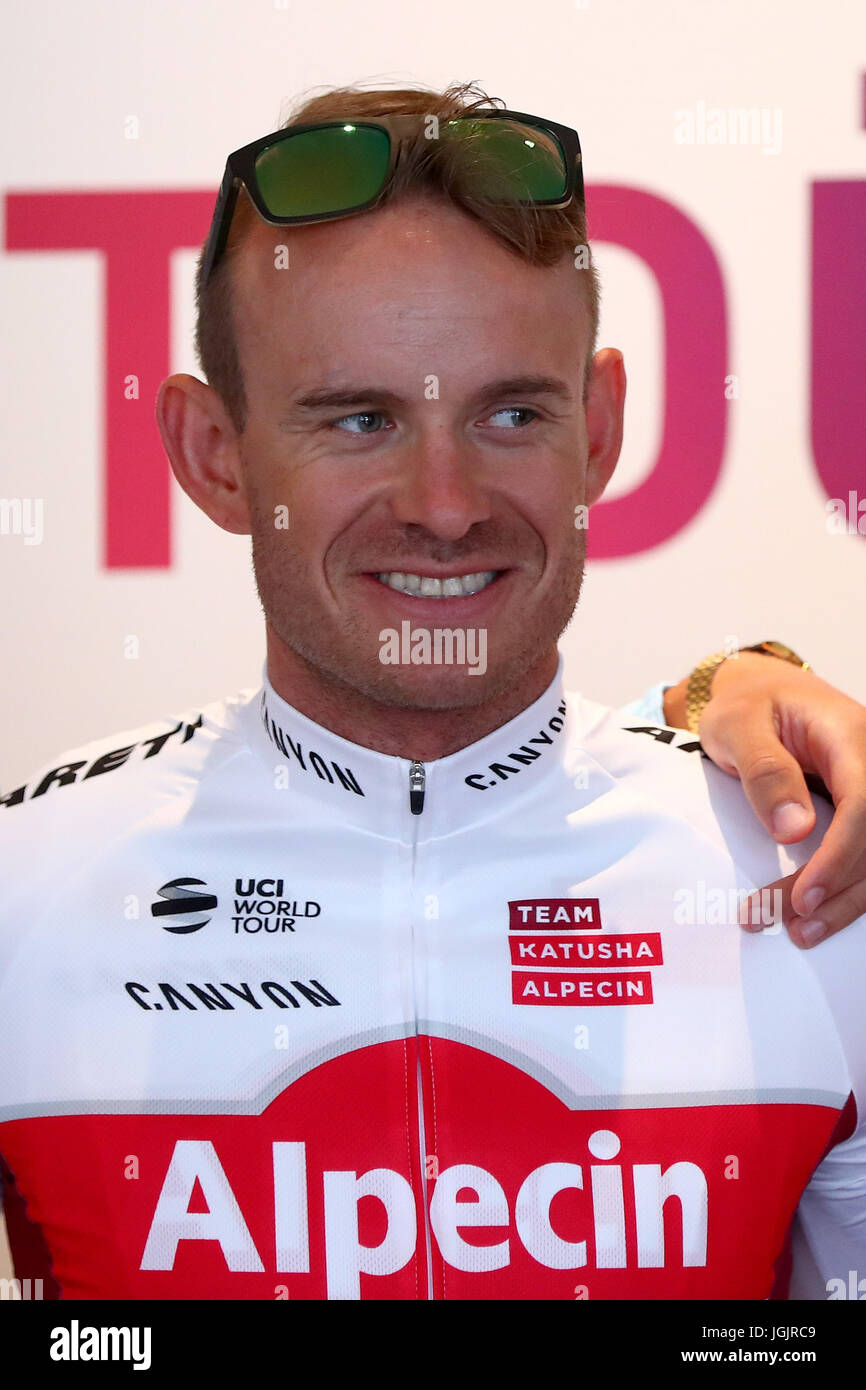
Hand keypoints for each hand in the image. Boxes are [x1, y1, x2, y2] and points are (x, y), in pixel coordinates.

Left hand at [664, 654, 865, 947]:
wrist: (762, 692)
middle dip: (838, 889)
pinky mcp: (865, 813)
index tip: (805, 896)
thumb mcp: (736, 724)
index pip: (864, 802)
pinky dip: (848, 888)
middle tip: (792, 926)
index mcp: (849, 735)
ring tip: (801, 933)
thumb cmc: (747, 704)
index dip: (839, 856)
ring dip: (846, 900)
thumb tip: (793, 829)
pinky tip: (821, 916)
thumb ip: (764, 770)